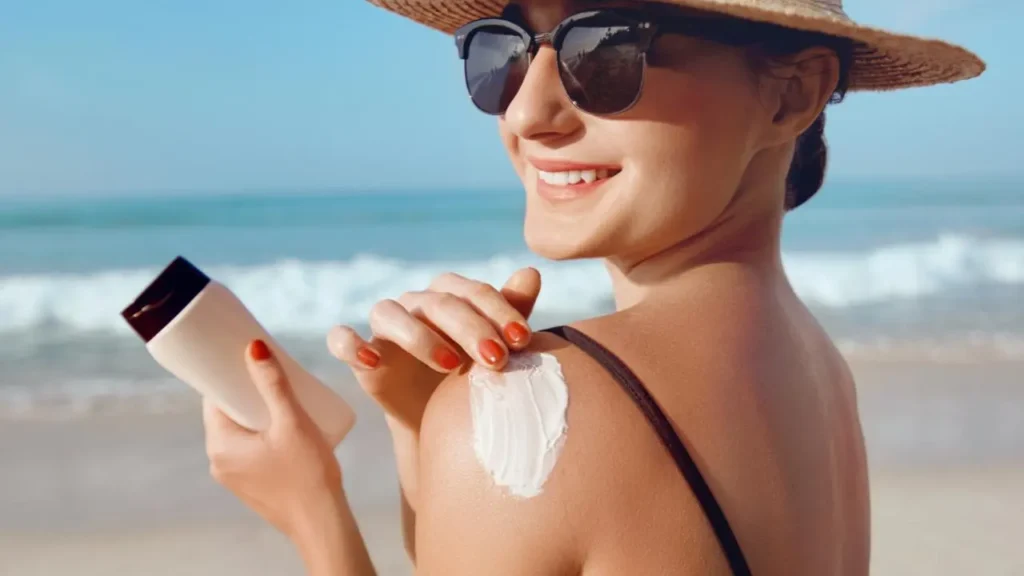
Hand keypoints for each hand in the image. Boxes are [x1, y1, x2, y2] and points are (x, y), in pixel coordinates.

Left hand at [202, 339, 342, 538]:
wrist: (321, 521)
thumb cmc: (307, 472)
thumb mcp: (292, 421)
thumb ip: (273, 384)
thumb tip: (254, 348)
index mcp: (220, 445)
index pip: (213, 399)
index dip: (227, 375)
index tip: (244, 357)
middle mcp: (218, 462)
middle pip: (226, 414)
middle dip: (246, 391)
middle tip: (269, 372)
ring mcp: (233, 477)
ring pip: (239, 432)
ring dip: (255, 413)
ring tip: (282, 395)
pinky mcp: (250, 485)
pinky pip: (248, 450)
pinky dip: (260, 434)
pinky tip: (283, 426)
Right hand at [326, 268, 541, 504]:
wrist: (438, 424)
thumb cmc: (472, 378)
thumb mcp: (496, 349)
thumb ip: (512, 312)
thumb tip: (532, 273)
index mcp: (450, 296)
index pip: (473, 291)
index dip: (499, 311)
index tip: (524, 341)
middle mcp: (415, 304)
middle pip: (439, 303)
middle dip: (471, 328)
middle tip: (498, 359)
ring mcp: (384, 327)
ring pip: (390, 313)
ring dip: (420, 336)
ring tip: (450, 365)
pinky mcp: (360, 355)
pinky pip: (342, 339)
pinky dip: (351, 343)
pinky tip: (371, 359)